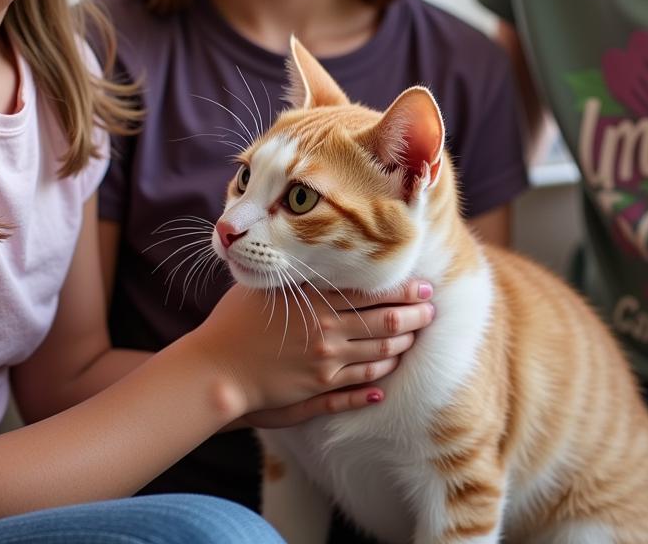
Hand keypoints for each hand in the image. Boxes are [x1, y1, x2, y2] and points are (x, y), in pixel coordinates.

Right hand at [196, 278, 435, 416]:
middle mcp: (327, 331)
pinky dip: (382, 376)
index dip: (403, 289)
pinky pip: (362, 383)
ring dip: (404, 343)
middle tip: (432, 309)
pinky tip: (391, 372)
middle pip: (386, 322)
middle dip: (415, 315)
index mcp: (316, 301)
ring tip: (417, 334)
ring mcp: (326, 363)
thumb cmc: (234, 322)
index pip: (372, 293)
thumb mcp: (267, 287)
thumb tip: (321, 258)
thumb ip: (298, 276)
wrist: (215, 371)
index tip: (422, 284)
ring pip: (380, 354)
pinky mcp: (319, 389)